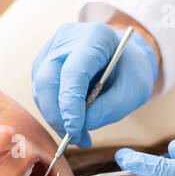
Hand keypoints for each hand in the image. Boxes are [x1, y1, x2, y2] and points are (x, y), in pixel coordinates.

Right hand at [31, 22, 158, 146]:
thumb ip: (109, 109)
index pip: (73, 73)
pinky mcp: (43, 63)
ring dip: (55, 117)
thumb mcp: (134, 91)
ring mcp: (50, 49)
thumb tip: (80, 126)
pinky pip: (40, 92)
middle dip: (57, 115)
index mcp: (94, 38)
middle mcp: (66, 38)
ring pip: (40, 89)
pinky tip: (70, 122)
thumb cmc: (131, 71)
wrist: (123, 57)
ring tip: (77, 134)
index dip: (70, 104)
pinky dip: (53, 112)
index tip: (74, 130)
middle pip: (47, 80)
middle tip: (74, 138)